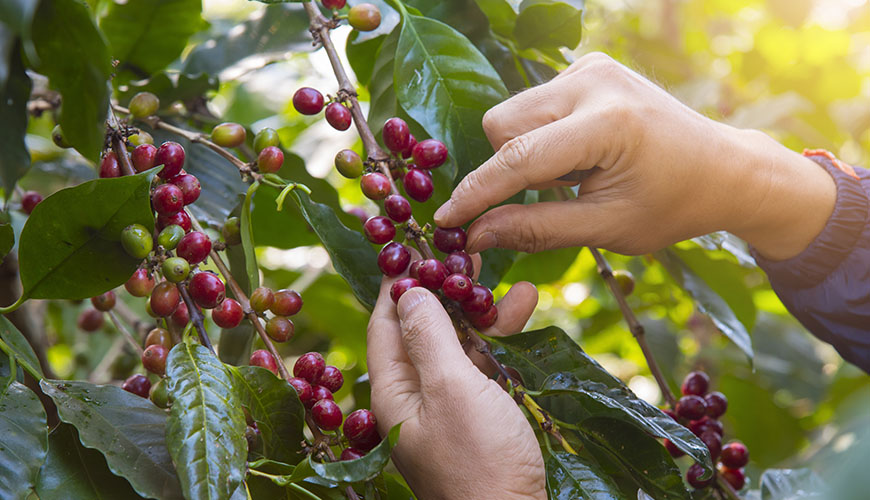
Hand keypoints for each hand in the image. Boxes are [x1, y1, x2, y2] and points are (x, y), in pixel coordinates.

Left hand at [367, 275, 544, 498]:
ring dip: (475, 309)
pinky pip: (481, 365)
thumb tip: (406, 291)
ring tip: (494, 273)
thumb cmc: (480, 459)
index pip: (385, 324)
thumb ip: (429, 336)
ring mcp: (448, 405)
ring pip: (455, 343)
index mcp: (394, 391)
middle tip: (460, 253)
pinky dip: (498, 337)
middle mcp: (415, 395)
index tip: (410, 246)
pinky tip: (521, 307)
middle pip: (421, 329)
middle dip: (441, 290)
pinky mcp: (478, 414)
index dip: (396, 283)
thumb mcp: (452, 388)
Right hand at [434, 52, 835, 260]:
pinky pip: (534, 105)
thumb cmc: (672, 205)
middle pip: (503, 125)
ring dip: (527, 153)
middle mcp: (594, 80)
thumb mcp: (606, 228)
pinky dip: (543, 137)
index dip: (477, 193)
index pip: (519, 158)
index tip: (446, 222)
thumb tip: (475, 236)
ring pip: (514, 113)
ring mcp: (591, 66)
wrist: (723, 167)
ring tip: (575, 176)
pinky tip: (581, 154)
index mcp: (607, 123)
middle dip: (508, 169)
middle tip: (551, 197)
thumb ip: (536, 229)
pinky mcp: (588, 66)